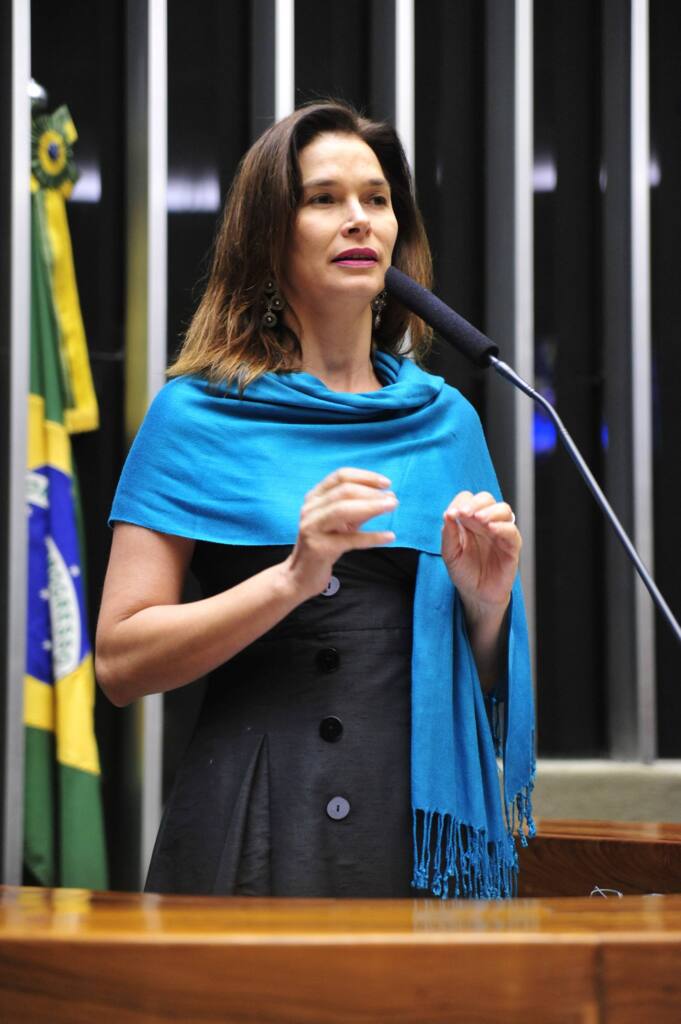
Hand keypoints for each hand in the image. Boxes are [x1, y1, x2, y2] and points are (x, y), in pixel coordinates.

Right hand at [284, 468, 396, 599]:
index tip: (386, 483)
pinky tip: (389, 536)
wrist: (301, 576)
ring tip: (391, 507)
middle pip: (343, 491)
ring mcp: (312, 528)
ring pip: (343, 510)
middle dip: (371, 493)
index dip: (365, 477)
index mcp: (314, 498)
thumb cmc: (325, 546)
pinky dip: (371, 536)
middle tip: (393, 500)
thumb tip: (387, 497)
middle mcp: (310, 509)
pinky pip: (350, 539)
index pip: (340, 476)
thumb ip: (360, 509)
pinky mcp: (319, 548)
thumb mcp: (342, 523)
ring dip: (371, 506)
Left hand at [441, 491, 520, 621]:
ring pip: (503, 509)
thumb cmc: (464, 573)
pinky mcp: (511, 546)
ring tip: (479, 518)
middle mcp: (485, 523)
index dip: (460, 503)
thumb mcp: (450, 554)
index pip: (468, 499)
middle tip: (465, 513)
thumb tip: (448, 514)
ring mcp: (500, 533)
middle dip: (475, 503)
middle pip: (486, 499)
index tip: (452, 514)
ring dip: (490, 511)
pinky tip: (491, 529)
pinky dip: (503, 527)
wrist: (476, 595)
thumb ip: (448, 534)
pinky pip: (512, 531)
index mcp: (469, 521)